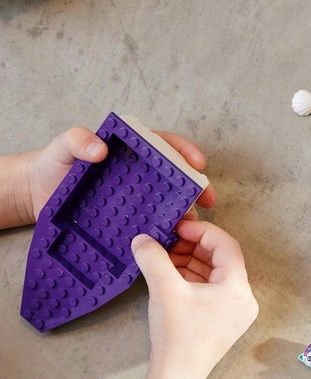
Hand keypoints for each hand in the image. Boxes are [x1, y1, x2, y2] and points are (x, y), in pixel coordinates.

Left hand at [25, 126, 215, 222]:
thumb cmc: (52, 164)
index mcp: (132, 151)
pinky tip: (169, 239)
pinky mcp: (128, 220)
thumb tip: (100, 148)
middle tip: (208, 198)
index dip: (185, 152)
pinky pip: (150, 225)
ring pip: (168, 203)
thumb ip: (78, 140)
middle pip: (176, 178)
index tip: (197, 163)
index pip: (166, 146)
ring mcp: (136, 199)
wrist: (35, 194)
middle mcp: (140, 175)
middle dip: (197, 187)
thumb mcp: (63, 146)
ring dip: (184, 212)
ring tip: (190, 223)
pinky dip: (163, 232)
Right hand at [131, 220, 257, 378]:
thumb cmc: (177, 335)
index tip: (179, 226)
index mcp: (238, 287)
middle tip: (169, 241)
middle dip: (194, 247)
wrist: (176, 377)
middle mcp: (243, 298)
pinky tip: (171, 275)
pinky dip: (193, 278)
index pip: (226, 245)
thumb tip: (143, 239)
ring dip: (191, 261)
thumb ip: (153, 258)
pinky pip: (211, 289)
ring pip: (215, 274)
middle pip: (221, 258)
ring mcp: (235, 311)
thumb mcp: (164, 289)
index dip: (202, 231)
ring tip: (165, 257)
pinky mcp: (223, 320)